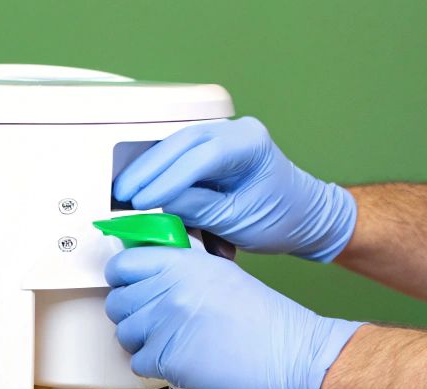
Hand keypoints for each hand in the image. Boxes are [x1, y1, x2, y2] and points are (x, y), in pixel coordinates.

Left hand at [104, 247, 362, 388]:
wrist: (291, 355)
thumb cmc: (266, 320)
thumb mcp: (221, 274)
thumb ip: (181, 270)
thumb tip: (150, 276)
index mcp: (182, 263)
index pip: (122, 264)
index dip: (122, 278)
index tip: (129, 286)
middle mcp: (169, 290)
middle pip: (117, 302)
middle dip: (133, 314)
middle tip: (156, 321)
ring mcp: (165, 325)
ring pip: (124, 334)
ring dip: (143, 342)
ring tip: (171, 342)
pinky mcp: (167, 359)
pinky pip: (138, 363)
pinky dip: (155, 366)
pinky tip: (179, 360)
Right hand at [111, 117, 355, 262]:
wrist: (303, 214)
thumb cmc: (281, 217)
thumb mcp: (238, 220)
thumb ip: (198, 209)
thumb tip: (158, 203)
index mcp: (252, 144)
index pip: (202, 156)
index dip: (168, 178)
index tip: (143, 200)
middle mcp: (237, 131)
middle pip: (183, 142)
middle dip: (149, 169)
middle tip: (123, 194)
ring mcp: (224, 135)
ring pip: (177, 144)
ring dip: (149, 167)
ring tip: (125, 191)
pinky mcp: (213, 147)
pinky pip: (180, 152)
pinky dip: (160, 169)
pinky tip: (141, 184)